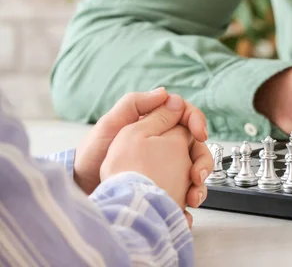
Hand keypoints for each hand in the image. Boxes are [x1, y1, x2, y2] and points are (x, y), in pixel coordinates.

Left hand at [74, 89, 211, 217]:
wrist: (82, 187)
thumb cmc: (92, 154)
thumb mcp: (110, 124)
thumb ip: (135, 104)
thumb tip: (166, 94)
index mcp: (154, 123)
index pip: (185, 116)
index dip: (196, 121)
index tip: (200, 134)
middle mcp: (162, 143)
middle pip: (196, 145)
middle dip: (202, 159)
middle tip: (197, 174)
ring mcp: (164, 165)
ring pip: (195, 168)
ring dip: (200, 181)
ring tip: (192, 195)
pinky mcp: (164, 184)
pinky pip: (185, 189)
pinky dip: (190, 196)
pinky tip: (186, 205)